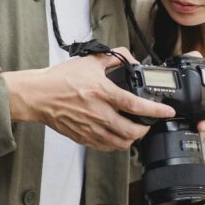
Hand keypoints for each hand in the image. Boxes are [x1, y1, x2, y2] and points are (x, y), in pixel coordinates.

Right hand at [3, 47, 175, 151]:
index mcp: (101, 93)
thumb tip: (131, 59)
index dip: (155, 110)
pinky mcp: (83, 137)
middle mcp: (98, 113)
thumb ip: (113, 58)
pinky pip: (106, 147)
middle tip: (149, 123)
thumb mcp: (88, 62)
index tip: (166, 112)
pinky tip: (117, 136)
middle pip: (131, 131)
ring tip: (135, 131)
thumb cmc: (59, 79)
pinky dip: (116, 143)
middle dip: (145, 130)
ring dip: (132, 139)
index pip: (135, 105)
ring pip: (120, 143)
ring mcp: (90, 128)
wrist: (38, 95)